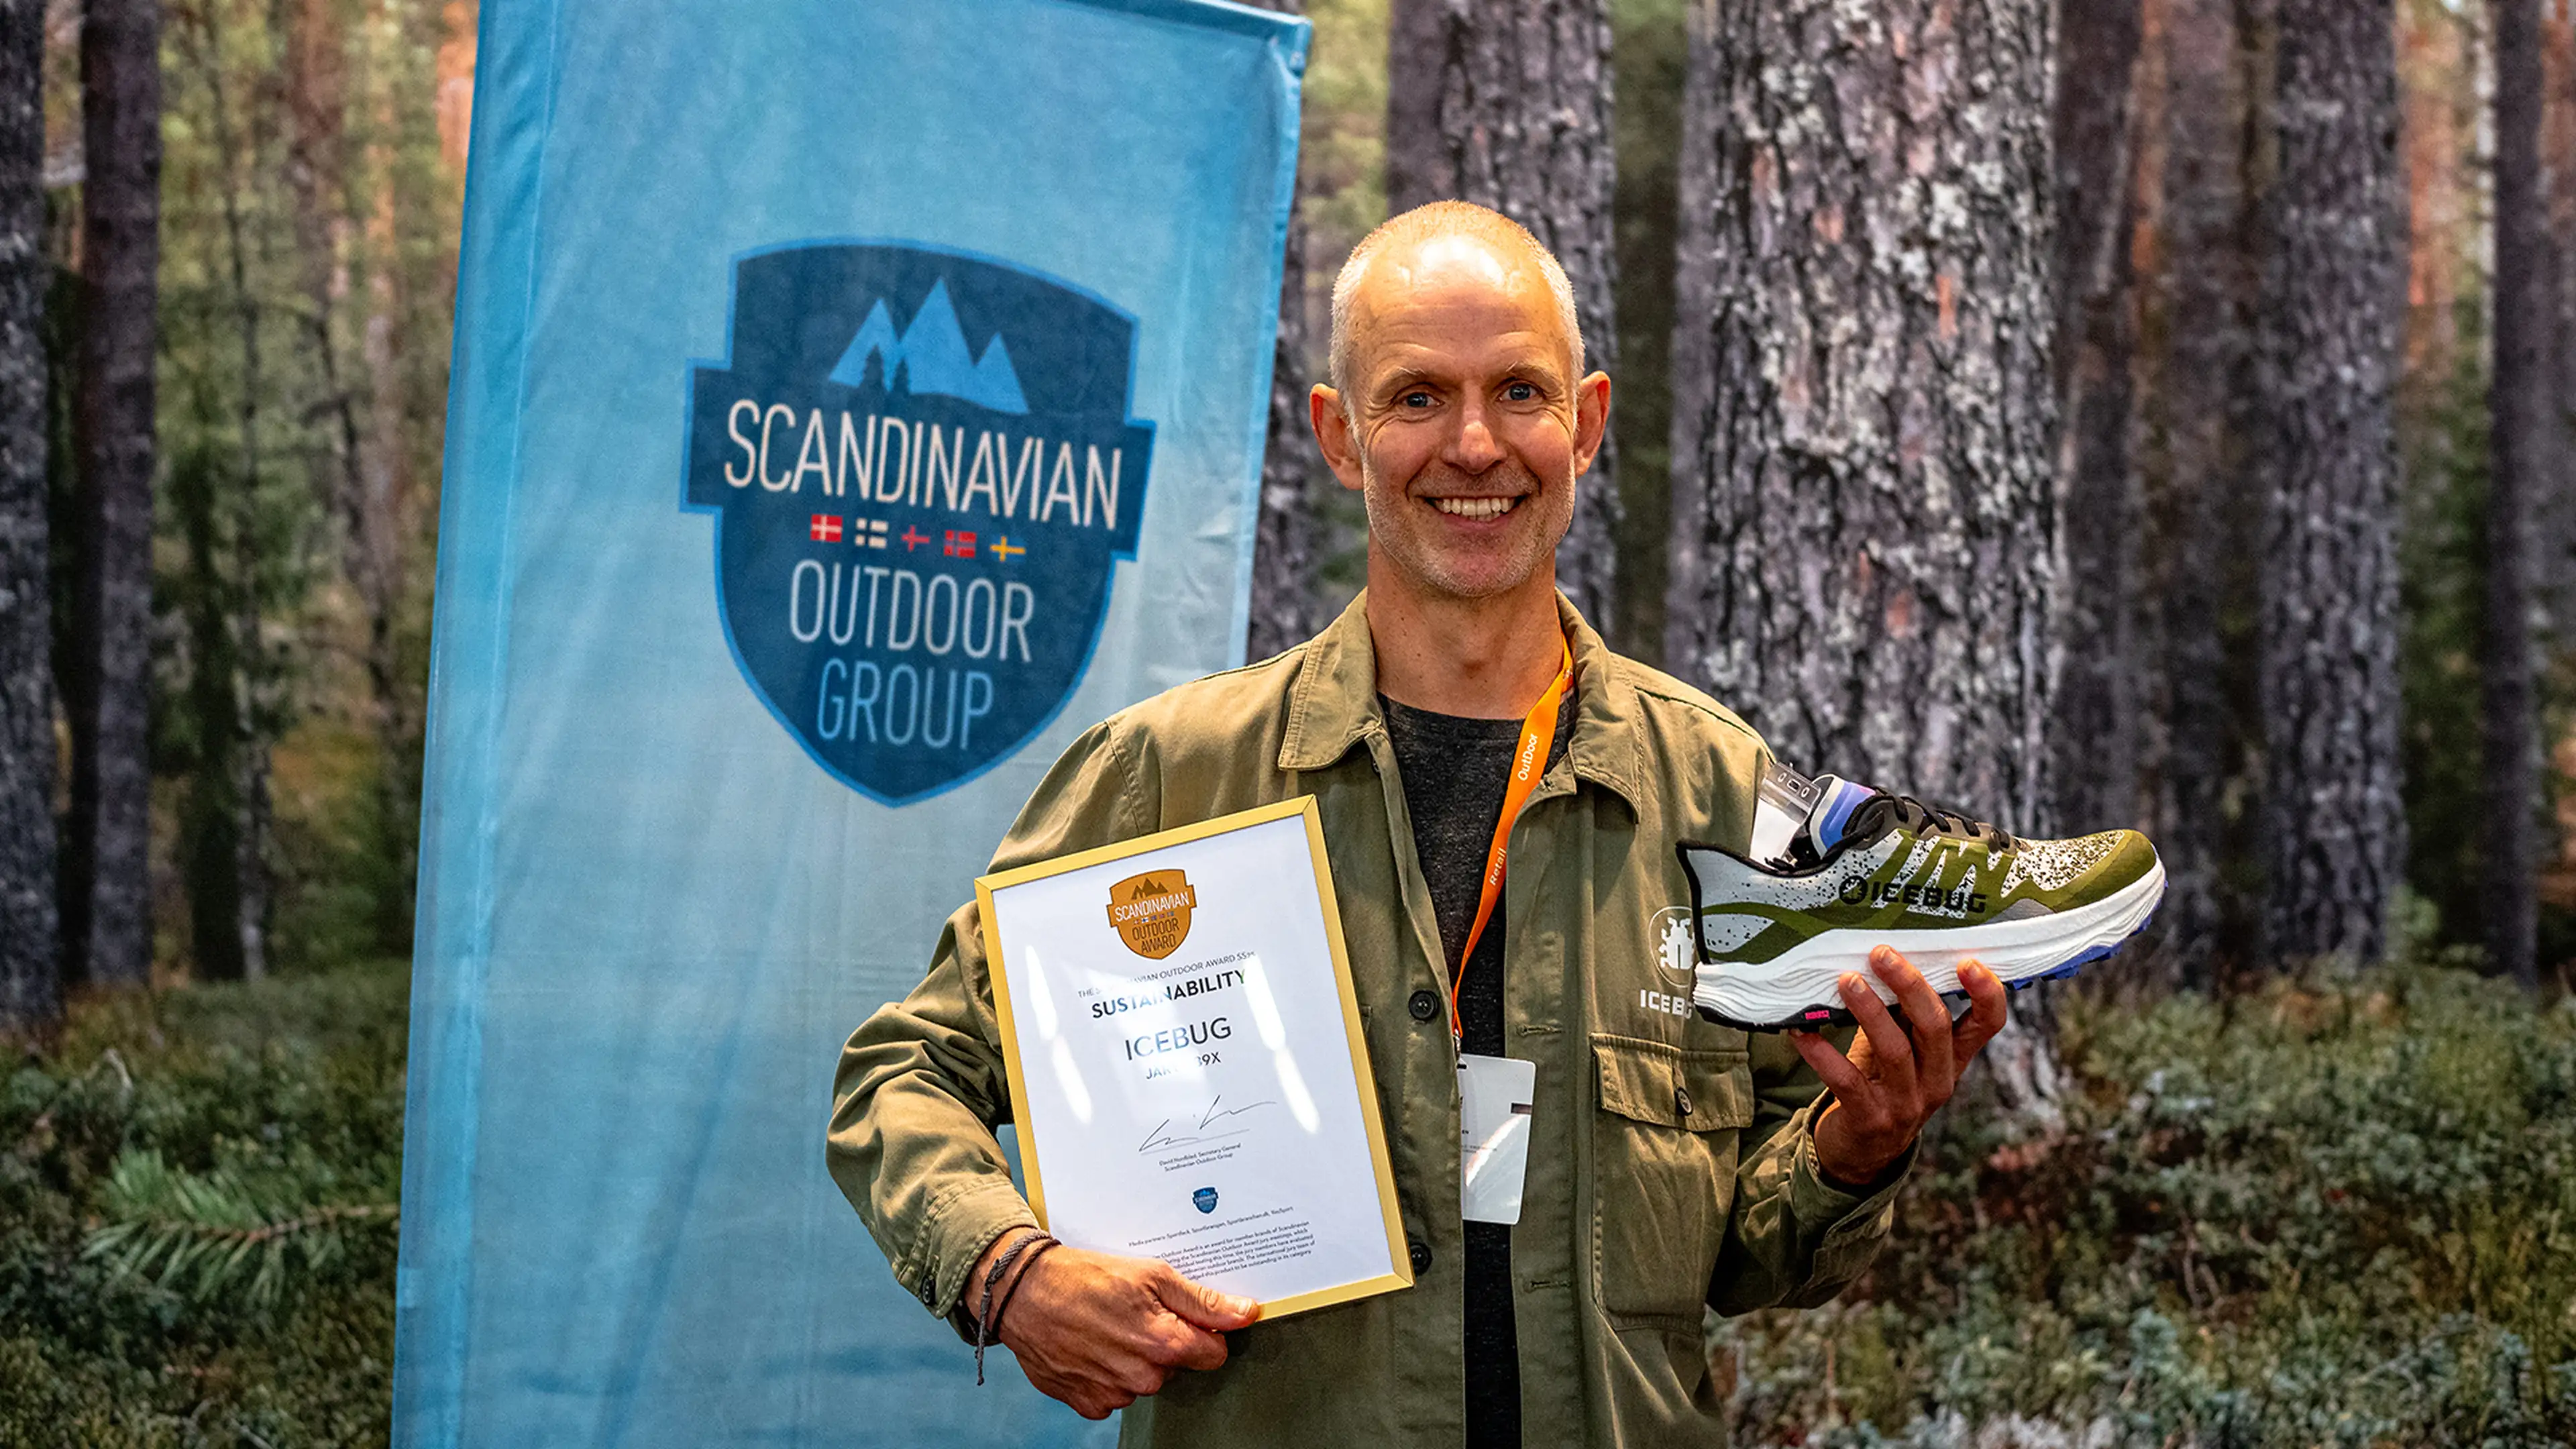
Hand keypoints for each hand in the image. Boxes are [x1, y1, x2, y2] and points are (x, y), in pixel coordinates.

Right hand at [972, 1236, 1259, 1418]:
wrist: (1022, 1292)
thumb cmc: (1085, 1277)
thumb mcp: (1151, 1275)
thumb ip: (1202, 1301)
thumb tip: (1246, 1313)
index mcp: (1165, 1343)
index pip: (1215, 1353)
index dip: (1204, 1331)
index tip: (1182, 1315)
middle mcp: (1143, 1376)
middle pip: (1178, 1367)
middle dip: (1165, 1342)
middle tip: (1135, 1313)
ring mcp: (1114, 1393)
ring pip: (1145, 1380)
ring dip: (1134, 1358)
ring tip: (1108, 1325)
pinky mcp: (1088, 1402)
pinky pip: (1114, 1394)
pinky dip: (1107, 1373)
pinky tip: (1091, 1345)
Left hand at [1788, 948, 2008, 1186]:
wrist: (1864, 1151)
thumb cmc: (1882, 1082)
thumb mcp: (1903, 1048)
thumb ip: (1902, 1013)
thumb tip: (1886, 957)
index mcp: (1952, 1059)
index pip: (1986, 1025)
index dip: (1986, 994)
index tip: (1968, 962)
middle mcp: (1937, 1081)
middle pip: (1935, 1027)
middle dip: (1910, 986)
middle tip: (1882, 954)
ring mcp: (1906, 1104)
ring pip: (1895, 1050)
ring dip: (1869, 1010)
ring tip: (1847, 981)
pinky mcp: (1870, 1119)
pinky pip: (1846, 1081)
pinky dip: (1822, 1053)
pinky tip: (1802, 1031)